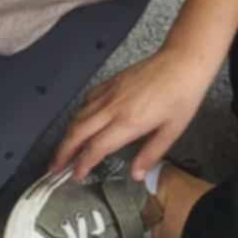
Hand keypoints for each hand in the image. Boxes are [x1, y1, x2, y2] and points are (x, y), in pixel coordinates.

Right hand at [51, 48, 214, 180]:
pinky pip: (85, 101)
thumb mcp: (172, 130)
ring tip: (62, 150)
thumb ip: (151, 154)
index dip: (82, 164)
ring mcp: (108, 94)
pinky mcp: (109, 83)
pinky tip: (78, 123)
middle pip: (77, 134)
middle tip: (55, 167)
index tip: (76, 175)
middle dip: (62, 153)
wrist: (183, 61)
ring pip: (77, 118)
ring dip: (66, 137)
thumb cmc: (182, 94)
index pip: (95, 148)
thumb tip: (136, 175)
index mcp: (128, 123)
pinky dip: (77, 115)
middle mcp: (112, 109)